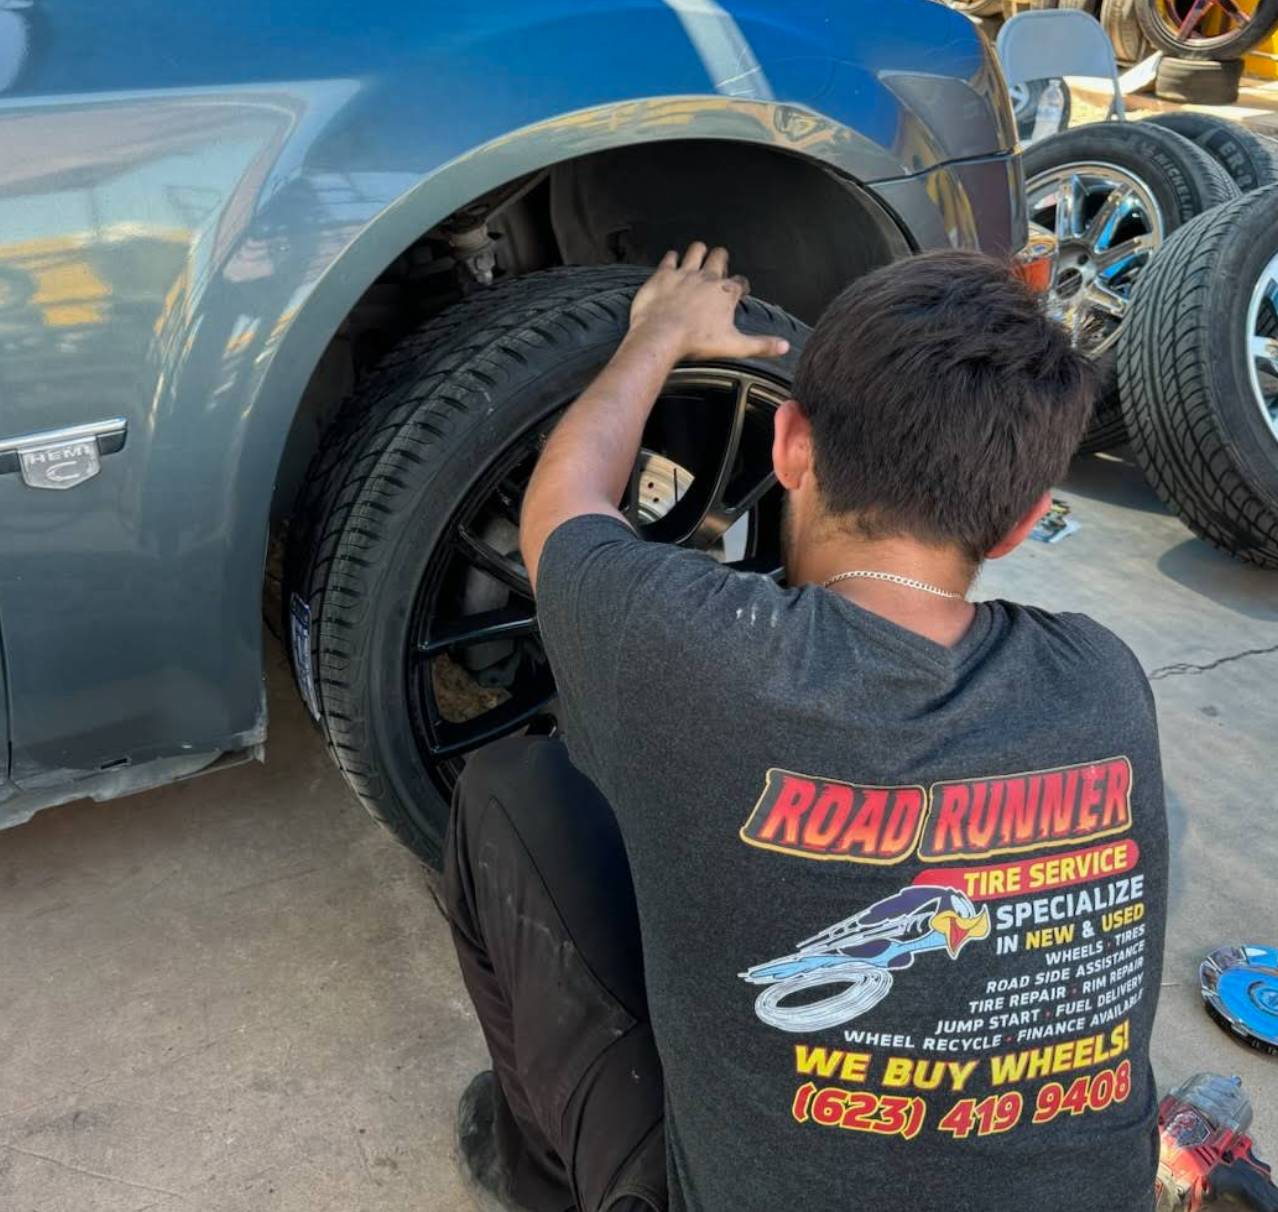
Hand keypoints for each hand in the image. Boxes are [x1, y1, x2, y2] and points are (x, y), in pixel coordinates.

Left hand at [628, 242, 789, 361]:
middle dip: (722, 259)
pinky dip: (672, 258)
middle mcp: (707, 277)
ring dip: (699, 251)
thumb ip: (760, 344)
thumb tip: (783, 346)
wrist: (662, 336)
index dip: (742, 286)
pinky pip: (670, 257)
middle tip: (720, 265)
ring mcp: (684, 273)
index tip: (741, 290)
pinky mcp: (664, 275)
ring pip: (696, 250)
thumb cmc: (696, 341)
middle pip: (719, 257)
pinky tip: (673, 260)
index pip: (740, 282)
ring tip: (699, 255)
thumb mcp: (734, 346)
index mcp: (725, 293)